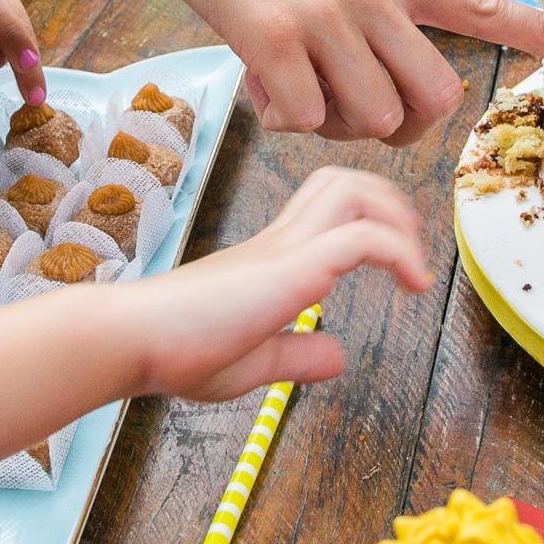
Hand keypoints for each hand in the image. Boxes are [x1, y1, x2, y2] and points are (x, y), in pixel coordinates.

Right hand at [92, 0, 543, 145]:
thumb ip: (347, 1)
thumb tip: (343, 70)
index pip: (481, 6)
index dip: (542, 34)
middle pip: (433, 102)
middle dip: (396, 129)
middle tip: (346, 111)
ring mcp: (324, 15)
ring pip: (371, 120)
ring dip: (332, 127)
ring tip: (288, 90)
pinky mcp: (269, 36)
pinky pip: (304, 119)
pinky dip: (281, 120)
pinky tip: (253, 84)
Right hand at [127, 167, 430, 400]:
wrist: (130, 339)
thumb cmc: (172, 351)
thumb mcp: (251, 363)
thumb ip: (295, 354)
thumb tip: (337, 354)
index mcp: (268, 260)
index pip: (324, 207)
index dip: (374, 221)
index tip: (403, 270)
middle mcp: (277, 243)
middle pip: (342, 181)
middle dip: (391, 205)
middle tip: (412, 253)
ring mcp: (283, 250)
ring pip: (352, 190)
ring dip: (398, 218)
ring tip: (413, 263)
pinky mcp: (289, 268)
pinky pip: (360, 236)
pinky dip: (396, 248)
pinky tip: (410, 283)